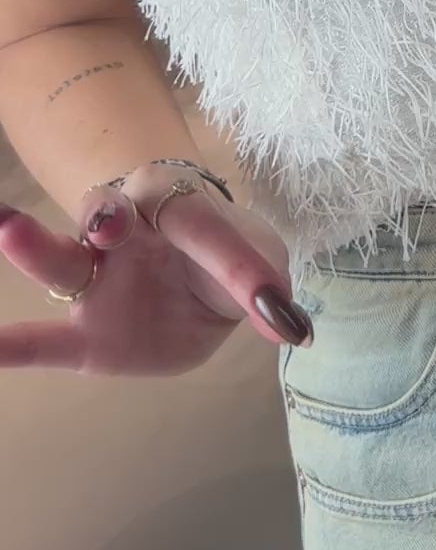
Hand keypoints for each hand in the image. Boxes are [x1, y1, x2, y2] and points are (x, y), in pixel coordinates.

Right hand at [0, 165, 310, 374]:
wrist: (202, 285)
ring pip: (63, 258)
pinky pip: (44, 339)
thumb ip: (265, 288)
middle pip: (108, 211)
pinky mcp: (85, 333)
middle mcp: (127, 230)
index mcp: (178, 204)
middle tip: (108, 223)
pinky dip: (15, 345)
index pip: (196, 218)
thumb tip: (294, 329)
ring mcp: (99, 279)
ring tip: (9, 230)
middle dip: (107, 213)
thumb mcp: (261, 265)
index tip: (219, 263)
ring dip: (37, 246)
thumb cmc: (227, 258)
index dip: (214, 236)